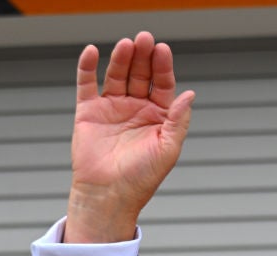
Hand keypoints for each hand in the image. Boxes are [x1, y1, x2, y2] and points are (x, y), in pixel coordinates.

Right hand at [65, 31, 194, 242]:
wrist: (109, 196)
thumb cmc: (142, 178)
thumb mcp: (168, 149)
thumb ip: (178, 121)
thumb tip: (190, 94)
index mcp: (158, 116)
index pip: (162, 84)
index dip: (162, 67)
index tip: (162, 50)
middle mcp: (136, 108)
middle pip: (140, 74)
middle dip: (143, 56)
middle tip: (144, 38)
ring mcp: (112, 108)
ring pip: (117, 75)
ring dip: (121, 58)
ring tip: (126, 45)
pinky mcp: (88, 112)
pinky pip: (87, 84)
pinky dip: (87, 67)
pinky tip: (92, 52)